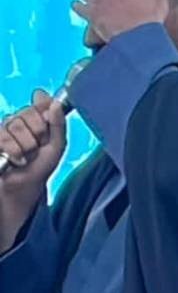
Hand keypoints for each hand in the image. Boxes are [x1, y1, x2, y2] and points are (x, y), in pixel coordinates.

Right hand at [1, 91, 67, 243]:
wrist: (20, 192)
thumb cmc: (38, 170)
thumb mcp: (56, 147)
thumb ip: (57, 123)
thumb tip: (52, 99)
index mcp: (32, 121)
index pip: (38, 104)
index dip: (44, 120)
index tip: (46, 136)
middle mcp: (14, 122)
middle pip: (26, 113)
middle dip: (36, 136)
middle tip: (34, 151)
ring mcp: (1, 132)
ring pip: (13, 125)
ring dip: (24, 147)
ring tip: (23, 159)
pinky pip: (2, 137)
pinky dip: (12, 152)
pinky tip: (14, 162)